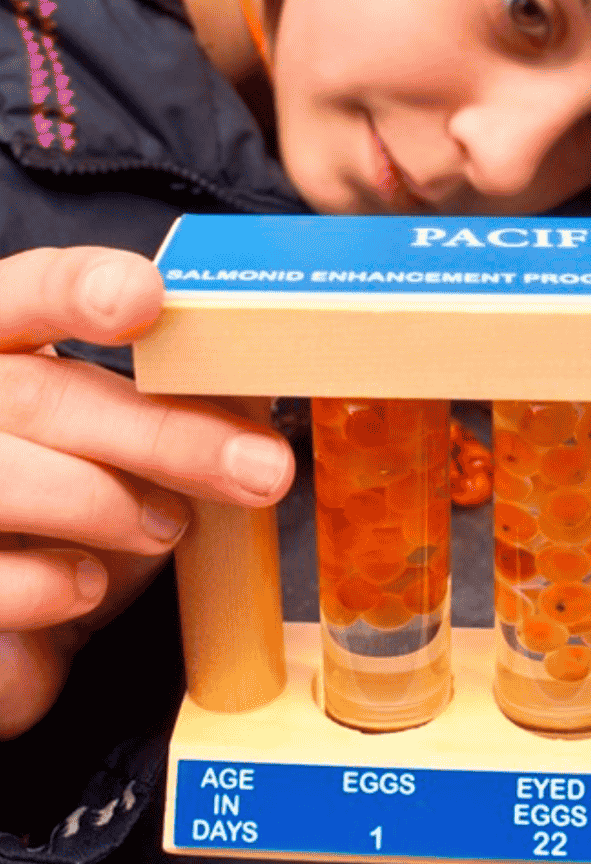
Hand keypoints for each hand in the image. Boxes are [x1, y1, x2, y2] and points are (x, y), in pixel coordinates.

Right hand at [0, 247, 294, 738]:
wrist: (17, 585)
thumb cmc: (83, 471)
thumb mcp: (131, 419)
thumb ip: (183, 386)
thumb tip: (278, 371)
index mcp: (3, 337)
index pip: (30, 291)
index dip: (82, 289)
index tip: (147, 297)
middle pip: (44, 395)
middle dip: (167, 435)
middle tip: (267, 470)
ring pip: (11, 480)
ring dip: (111, 507)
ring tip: (170, 526)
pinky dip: (56, 585)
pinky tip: (89, 582)